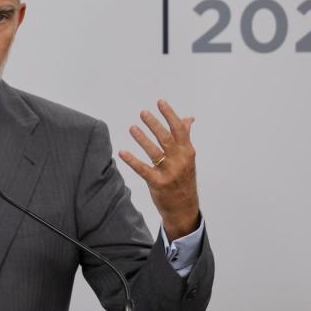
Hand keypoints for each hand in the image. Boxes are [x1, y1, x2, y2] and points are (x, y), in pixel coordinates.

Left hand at [119, 99, 200, 240]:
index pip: (179, 129)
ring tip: (132, 127)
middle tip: (143, 112)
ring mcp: (169, 172)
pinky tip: (122, 152)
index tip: (160, 102)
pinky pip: (143, 169)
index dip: (169, 114)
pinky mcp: (158, 183)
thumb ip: (186, 137)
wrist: (184, 208)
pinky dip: (132, 160)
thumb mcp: (188, 158)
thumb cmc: (184, 179)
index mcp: (188, 152)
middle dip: (154, 124)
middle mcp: (180, 161)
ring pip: (154, 152)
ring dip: (142, 138)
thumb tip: (189, 118)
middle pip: (166, 138)